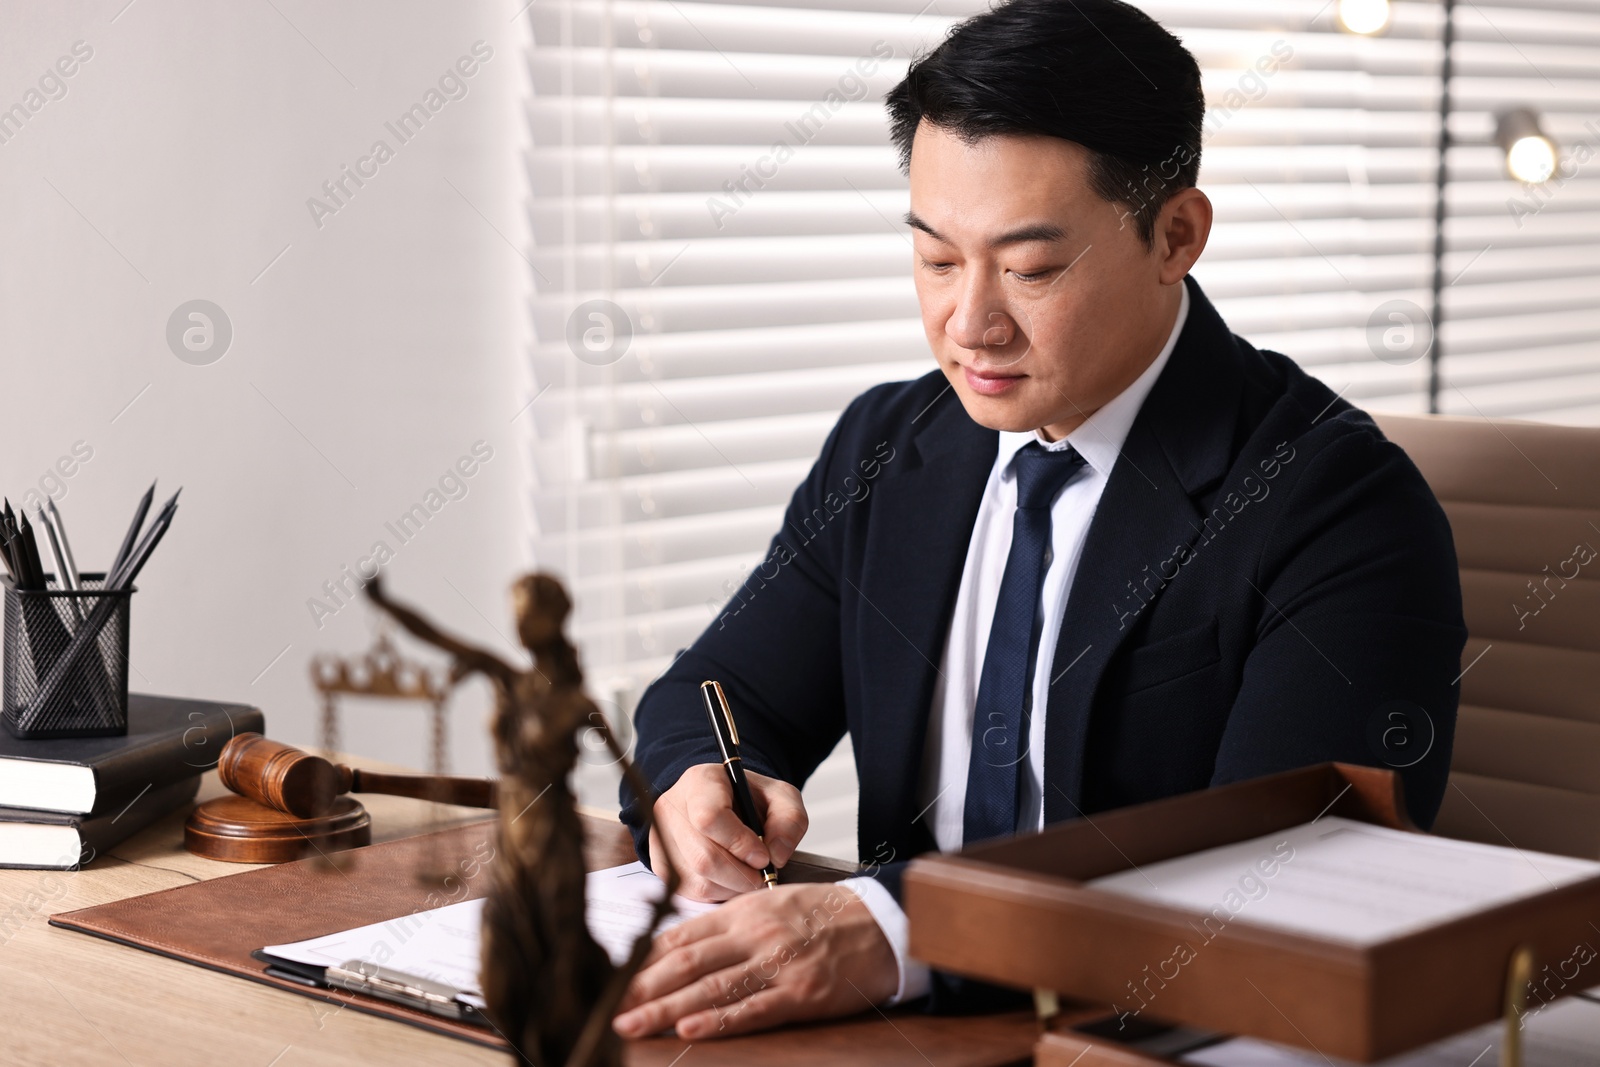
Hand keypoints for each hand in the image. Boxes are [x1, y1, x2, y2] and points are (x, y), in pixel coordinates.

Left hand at [612, 882, 897, 1039]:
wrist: (879, 922)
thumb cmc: (822, 914)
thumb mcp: (770, 905)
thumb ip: (727, 925)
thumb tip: (679, 946)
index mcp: (743, 912)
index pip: (681, 936)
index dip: (643, 960)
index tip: (609, 979)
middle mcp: (754, 935)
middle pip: (687, 962)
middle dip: (642, 988)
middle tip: (606, 1008)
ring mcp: (777, 964)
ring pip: (711, 987)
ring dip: (666, 1008)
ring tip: (632, 1024)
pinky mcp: (799, 993)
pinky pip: (753, 1008)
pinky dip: (719, 1020)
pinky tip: (690, 1030)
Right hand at [649, 764, 807, 901]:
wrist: (723, 802)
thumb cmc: (749, 799)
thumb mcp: (780, 797)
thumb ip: (790, 820)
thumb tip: (776, 856)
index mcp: (700, 782)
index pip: (709, 818)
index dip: (740, 843)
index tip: (763, 856)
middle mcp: (672, 808)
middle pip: (704, 856)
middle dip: (742, 875)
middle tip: (762, 875)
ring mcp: (661, 838)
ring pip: (698, 880)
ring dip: (732, 887)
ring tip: (748, 875)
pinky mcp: (662, 865)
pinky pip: (691, 893)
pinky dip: (718, 893)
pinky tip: (731, 879)